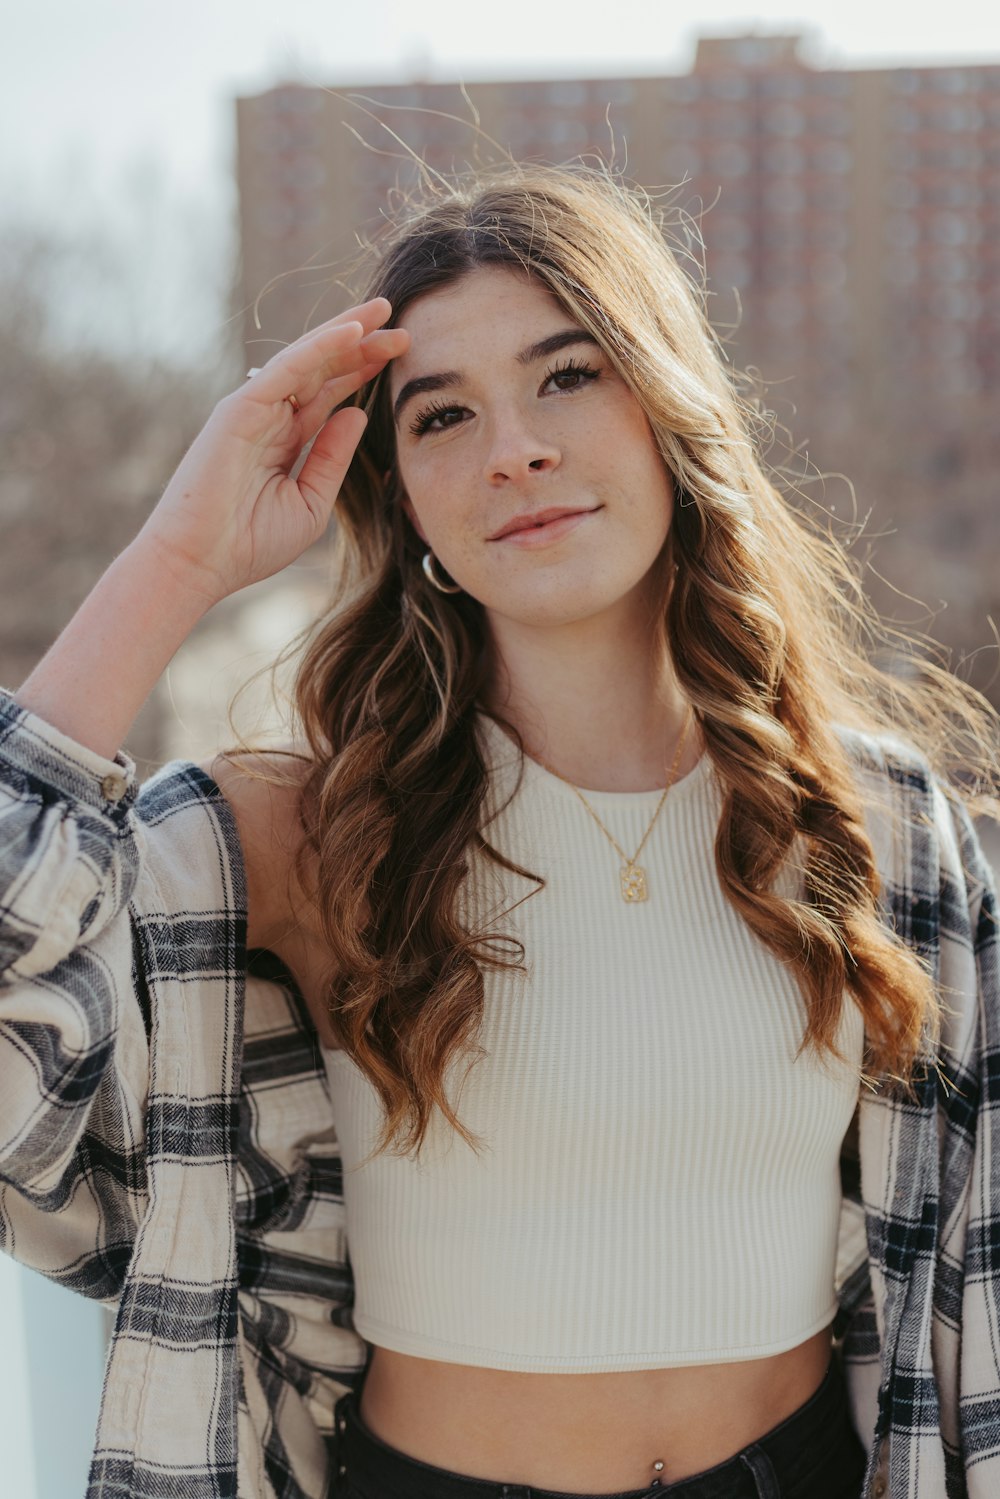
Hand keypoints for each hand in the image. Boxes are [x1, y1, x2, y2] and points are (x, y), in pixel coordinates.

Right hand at [135, 298, 408, 605]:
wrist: (201, 563)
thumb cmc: (249, 543)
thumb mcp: (310, 502)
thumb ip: (332, 457)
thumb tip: (357, 413)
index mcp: (284, 438)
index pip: (328, 393)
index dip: (361, 371)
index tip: (398, 352)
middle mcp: (268, 416)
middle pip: (321, 368)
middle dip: (360, 343)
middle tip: (398, 320)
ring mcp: (252, 409)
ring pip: (306, 360)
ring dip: (345, 333)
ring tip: (382, 311)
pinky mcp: (239, 409)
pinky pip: (288, 370)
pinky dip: (320, 348)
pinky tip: (353, 333)